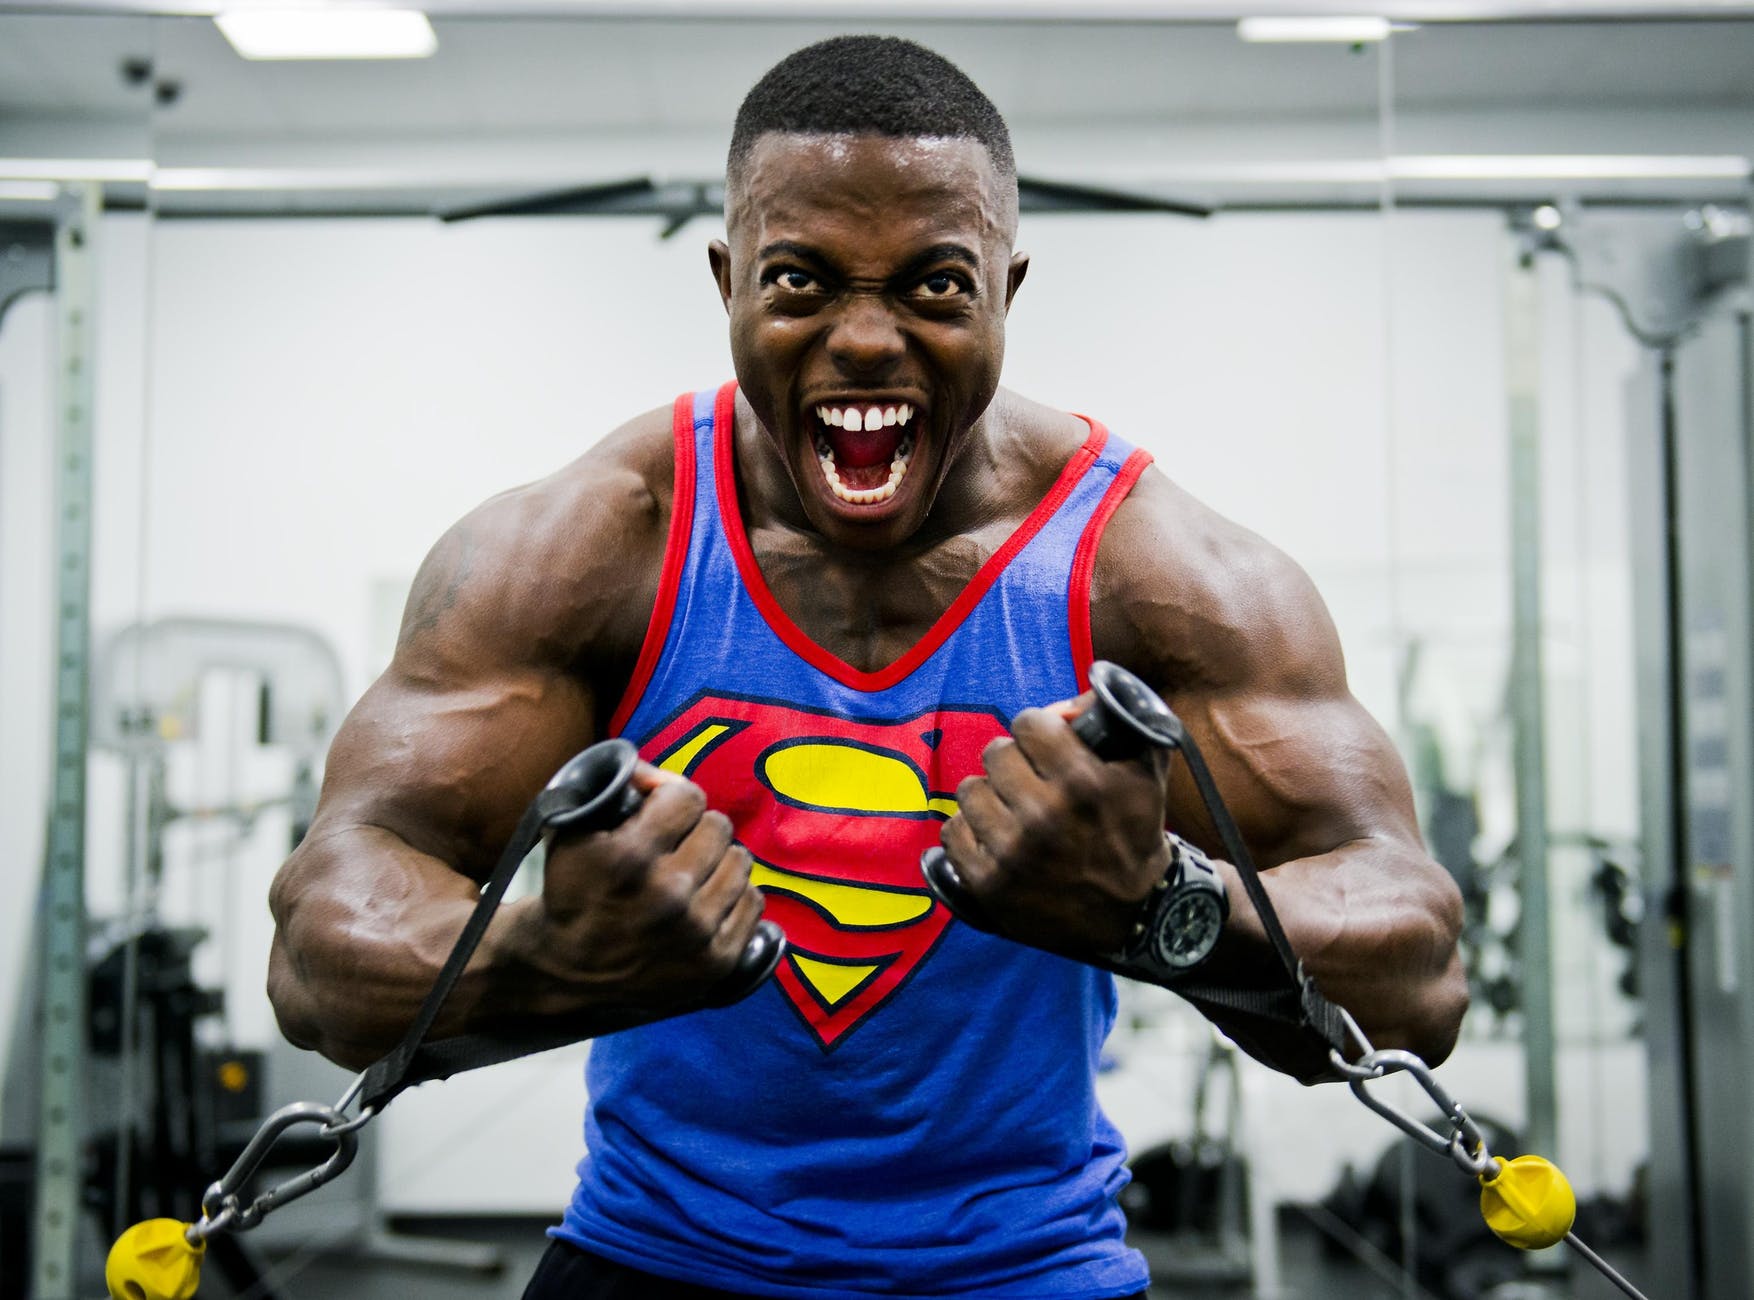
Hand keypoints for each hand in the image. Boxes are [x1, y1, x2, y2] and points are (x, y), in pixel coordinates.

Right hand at [515, 762, 767, 1015]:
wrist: (567, 970)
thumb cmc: (571, 892)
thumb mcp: (572, 832)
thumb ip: (613, 790)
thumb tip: (654, 771)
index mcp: (630, 858)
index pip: (689, 797)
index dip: (673, 798)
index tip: (662, 811)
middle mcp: (668, 894)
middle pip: (719, 826)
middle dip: (696, 829)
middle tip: (677, 844)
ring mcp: (696, 932)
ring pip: (740, 862)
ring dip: (718, 862)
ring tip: (694, 873)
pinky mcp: (717, 961)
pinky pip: (753, 902)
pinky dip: (734, 897)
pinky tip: (707, 901)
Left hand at [938, 694, 1173, 956]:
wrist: (1134, 915)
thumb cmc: (1136, 835)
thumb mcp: (1146, 773)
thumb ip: (1121, 723)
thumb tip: (1078, 696)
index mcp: (1082, 783)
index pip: (1027, 723)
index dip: (1037, 731)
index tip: (1044, 746)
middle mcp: (1044, 816)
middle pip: (995, 752)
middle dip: (1013, 762)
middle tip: (1029, 780)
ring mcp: (1012, 853)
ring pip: (970, 790)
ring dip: (990, 797)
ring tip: (1012, 811)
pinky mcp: (988, 884)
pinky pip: (952, 832)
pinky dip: (970, 832)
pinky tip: (994, 838)